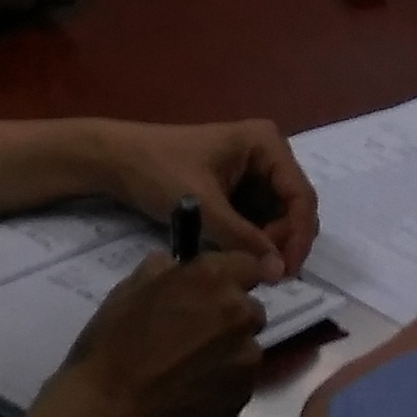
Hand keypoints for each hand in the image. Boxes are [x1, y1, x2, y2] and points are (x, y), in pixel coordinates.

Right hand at [60, 246, 271, 416]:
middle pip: (250, 308)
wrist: (112, 410)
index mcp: (210, 278)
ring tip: (193, 369)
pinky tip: (195, 391)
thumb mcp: (127, 292)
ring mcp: (245, 355)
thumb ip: (160, 270)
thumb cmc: (112, 345)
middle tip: (196, 333)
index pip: (250, 264)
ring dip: (230, 352)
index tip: (228, 286)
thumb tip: (173, 265)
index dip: (239, 275)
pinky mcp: (244, 393)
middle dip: (230, 317)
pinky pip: (241, 379)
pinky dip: (225, 382)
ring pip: (247, 346)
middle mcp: (237, 311)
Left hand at [85, 118, 320, 274]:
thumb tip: (279, 272)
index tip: (286, 272)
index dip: (299, 236)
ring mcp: (252, 169)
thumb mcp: (204, 207)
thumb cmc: (158, 172)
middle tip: (266, 273)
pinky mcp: (236, 186)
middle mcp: (267, 153)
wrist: (116, 161)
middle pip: (293, 206)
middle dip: (283, 241)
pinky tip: (237, 254)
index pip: (301, 195)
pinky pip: (256, 217)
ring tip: (247, 265)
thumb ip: (243, 239)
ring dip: (267, 243)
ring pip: (276, 215)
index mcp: (266, 143)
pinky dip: (251, 238)